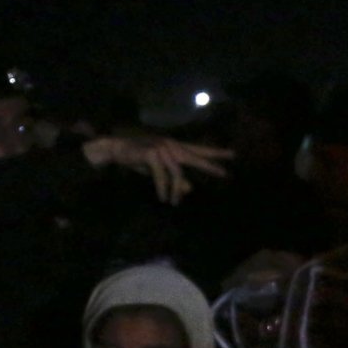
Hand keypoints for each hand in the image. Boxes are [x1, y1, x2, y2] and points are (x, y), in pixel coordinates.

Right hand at [84, 134, 230, 203]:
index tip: (232, 155)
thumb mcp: (159, 171)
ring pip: (177, 172)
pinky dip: (162, 188)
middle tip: (225, 174)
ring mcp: (162, 147)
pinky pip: (162, 175)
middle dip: (209, 166)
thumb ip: (175, 178)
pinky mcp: (152, 153)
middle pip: (195, 157)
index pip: (198, 149)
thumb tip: (190, 189)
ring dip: (175, 190)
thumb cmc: (137, 158)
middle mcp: (171, 145)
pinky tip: (162, 198)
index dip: (215, 153)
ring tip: (174, 203)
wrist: (115, 149)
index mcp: (175, 146)